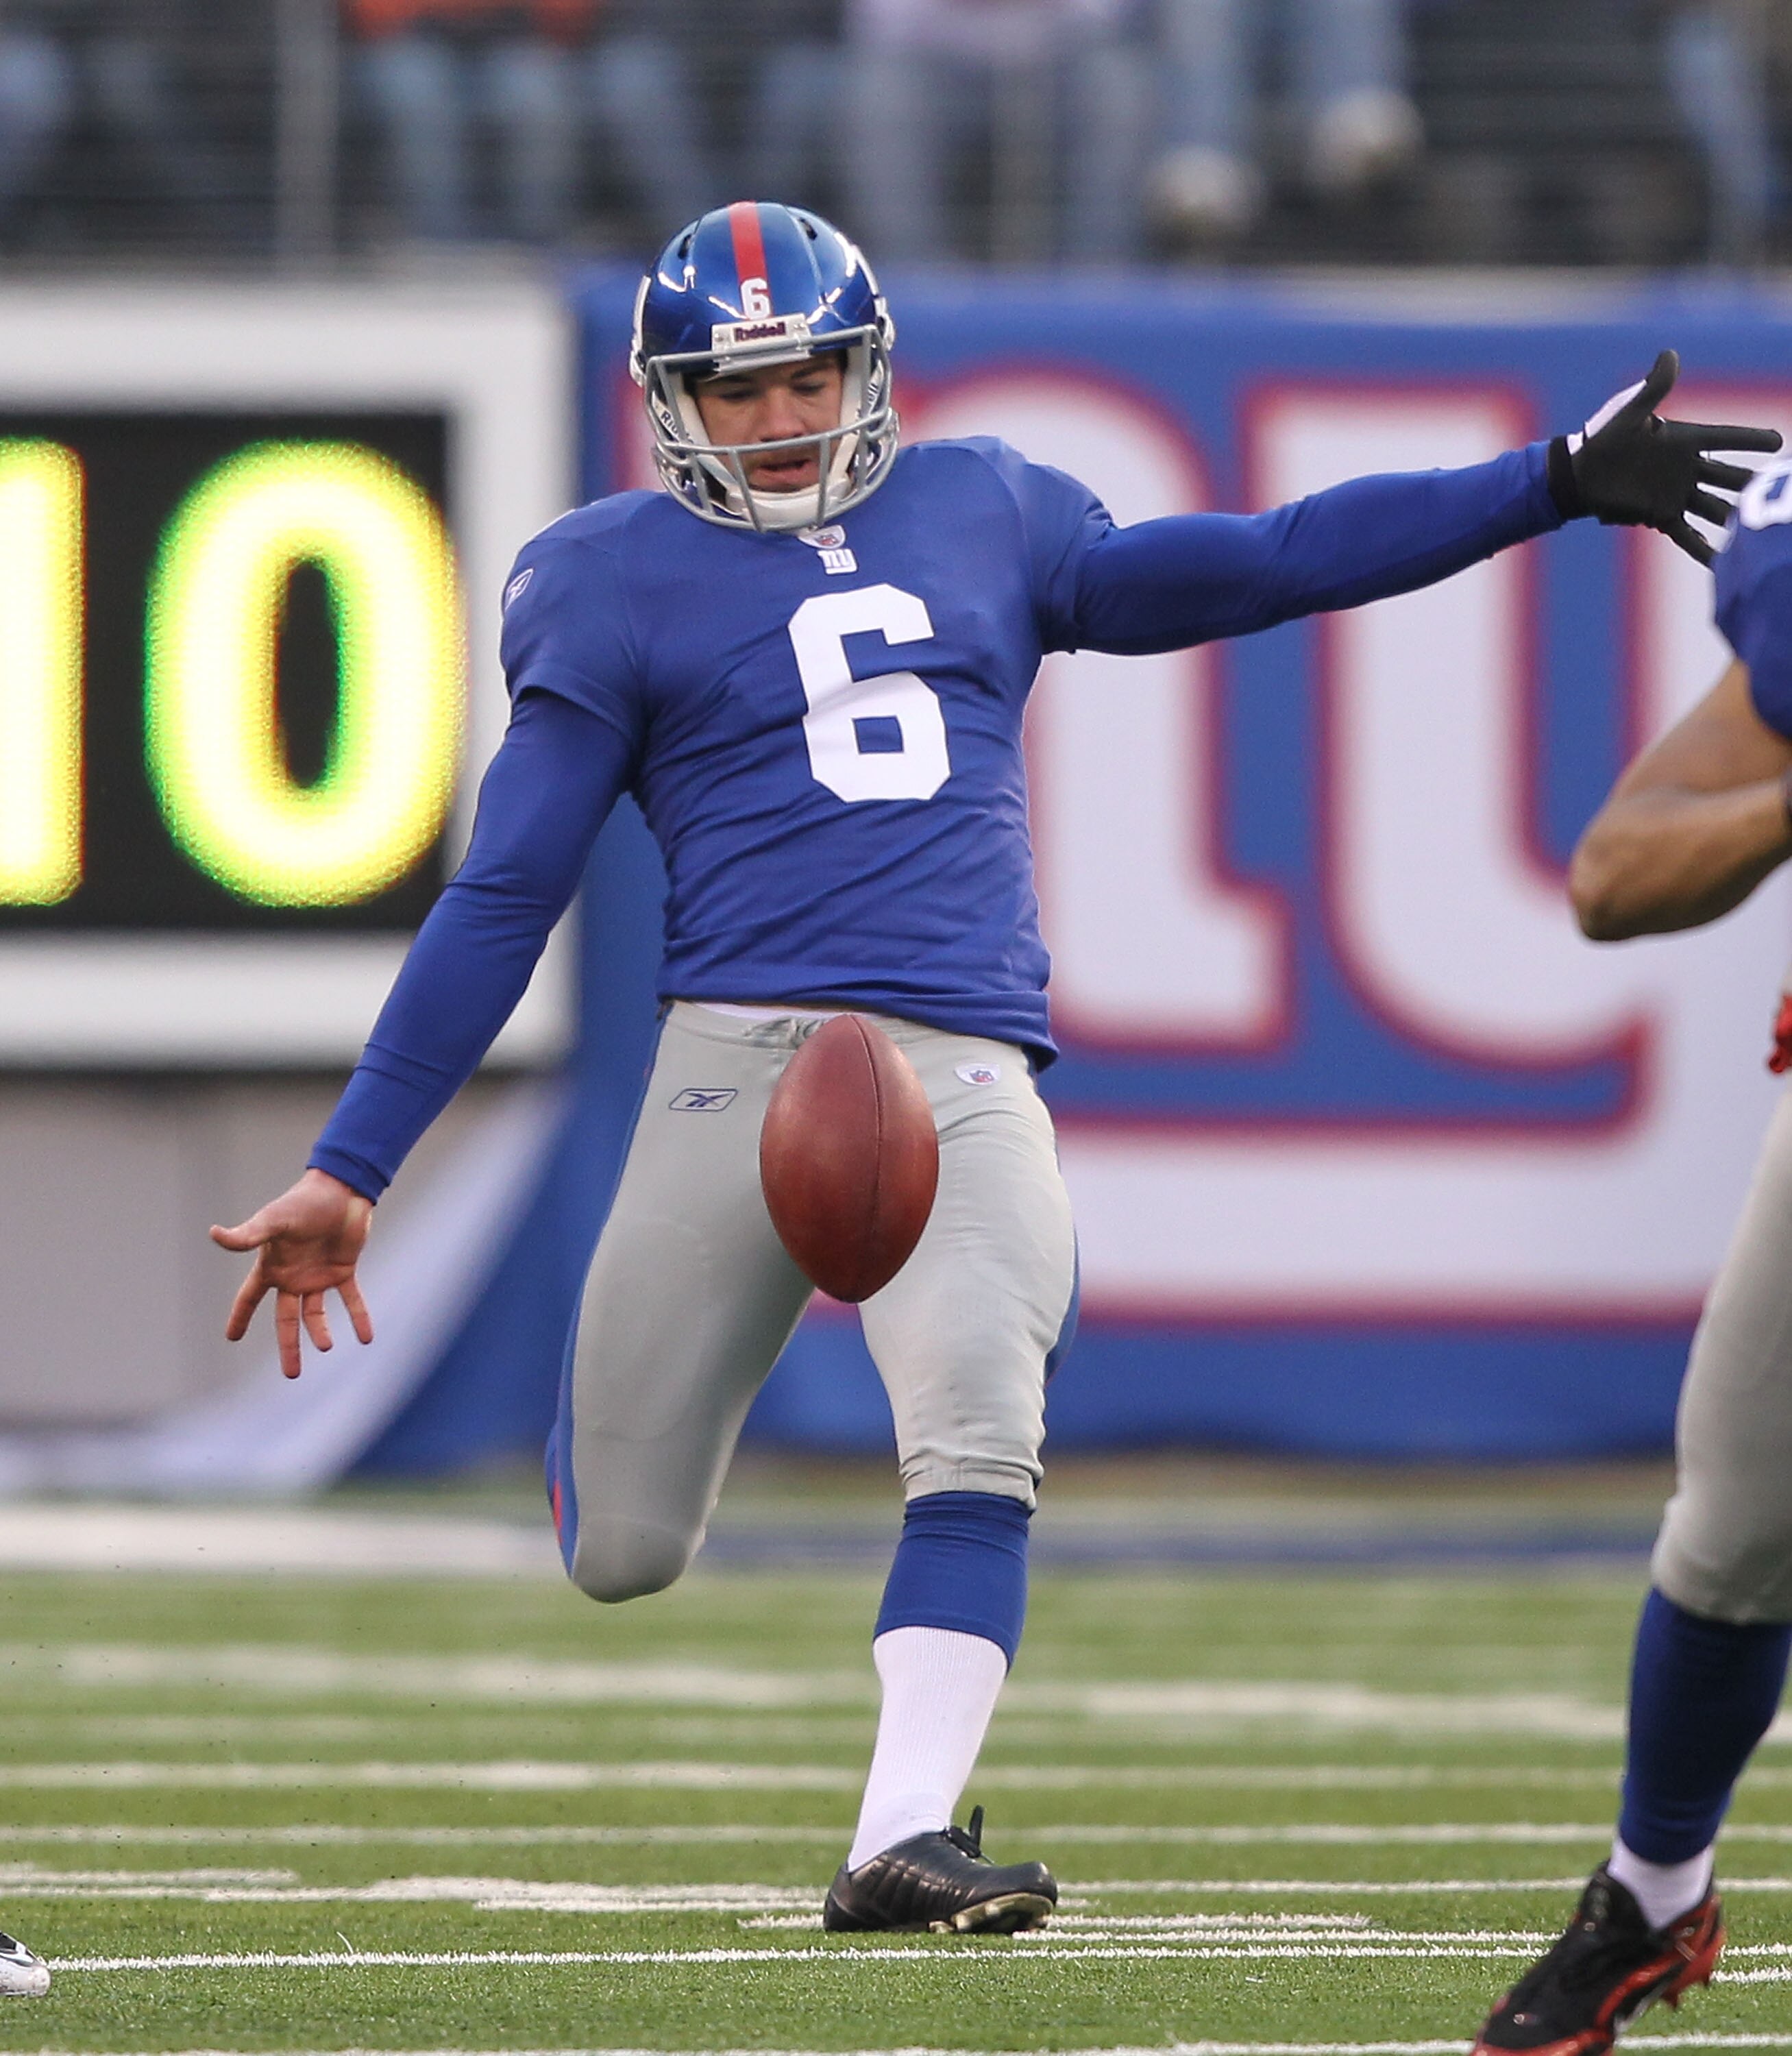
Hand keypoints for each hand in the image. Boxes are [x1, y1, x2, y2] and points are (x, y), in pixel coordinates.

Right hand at [211, 1169, 373, 1380]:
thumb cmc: (302, 1202)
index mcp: (271, 1267)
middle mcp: (292, 1276)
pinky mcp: (343, 1270)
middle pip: (285, 1319)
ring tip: (325, 1347)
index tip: (231, 1337)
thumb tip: (215, 1234)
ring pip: (316, 1314)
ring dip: (320, 1332)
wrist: (341, 1190)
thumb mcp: (273, 1220)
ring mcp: (317, 1275)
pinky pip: (351, 1300)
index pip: (249, 1298)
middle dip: (287, 1346)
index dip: (240, 1317)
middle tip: (291, 1374)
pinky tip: (366, 1337)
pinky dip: (359, 1317)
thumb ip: (248, 1235)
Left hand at [1550, 349, 1782, 565]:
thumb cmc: (1602, 437)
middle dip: (1753, 483)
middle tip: (1778, 488)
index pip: (1726, 439)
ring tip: (1758, 532)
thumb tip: (1669, 355)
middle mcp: (1686, 468)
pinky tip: (1723, 564)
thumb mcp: (1626, 411)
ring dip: (1736, 518)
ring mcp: (1676, 494)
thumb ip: (1653, 388)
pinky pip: (1688, 535)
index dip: (1751, 439)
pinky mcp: (1660, 515)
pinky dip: (1704, 549)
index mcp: (1683, 439)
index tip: (1778, 442)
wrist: (1578, 473)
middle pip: (1729, 476)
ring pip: (1715, 507)